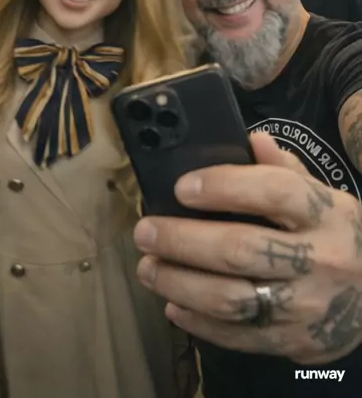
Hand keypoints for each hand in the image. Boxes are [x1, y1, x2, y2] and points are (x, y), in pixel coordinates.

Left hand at [134, 132, 361, 364]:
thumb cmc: (334, 237)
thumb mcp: (323, 198)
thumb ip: (286, 170)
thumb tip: (252, 139)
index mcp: (325, 214)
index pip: (275, 192)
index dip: (224, 186)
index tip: (181, 188)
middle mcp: (319, 260)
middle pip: (241, 249)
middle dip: (183, 240)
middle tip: (145, 231)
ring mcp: (306, 307)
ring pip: (231, 298)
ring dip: (179, 283)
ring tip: (148, 267)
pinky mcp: (293, 342)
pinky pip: (237, 336)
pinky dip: (198, 322)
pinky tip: (172, 304)